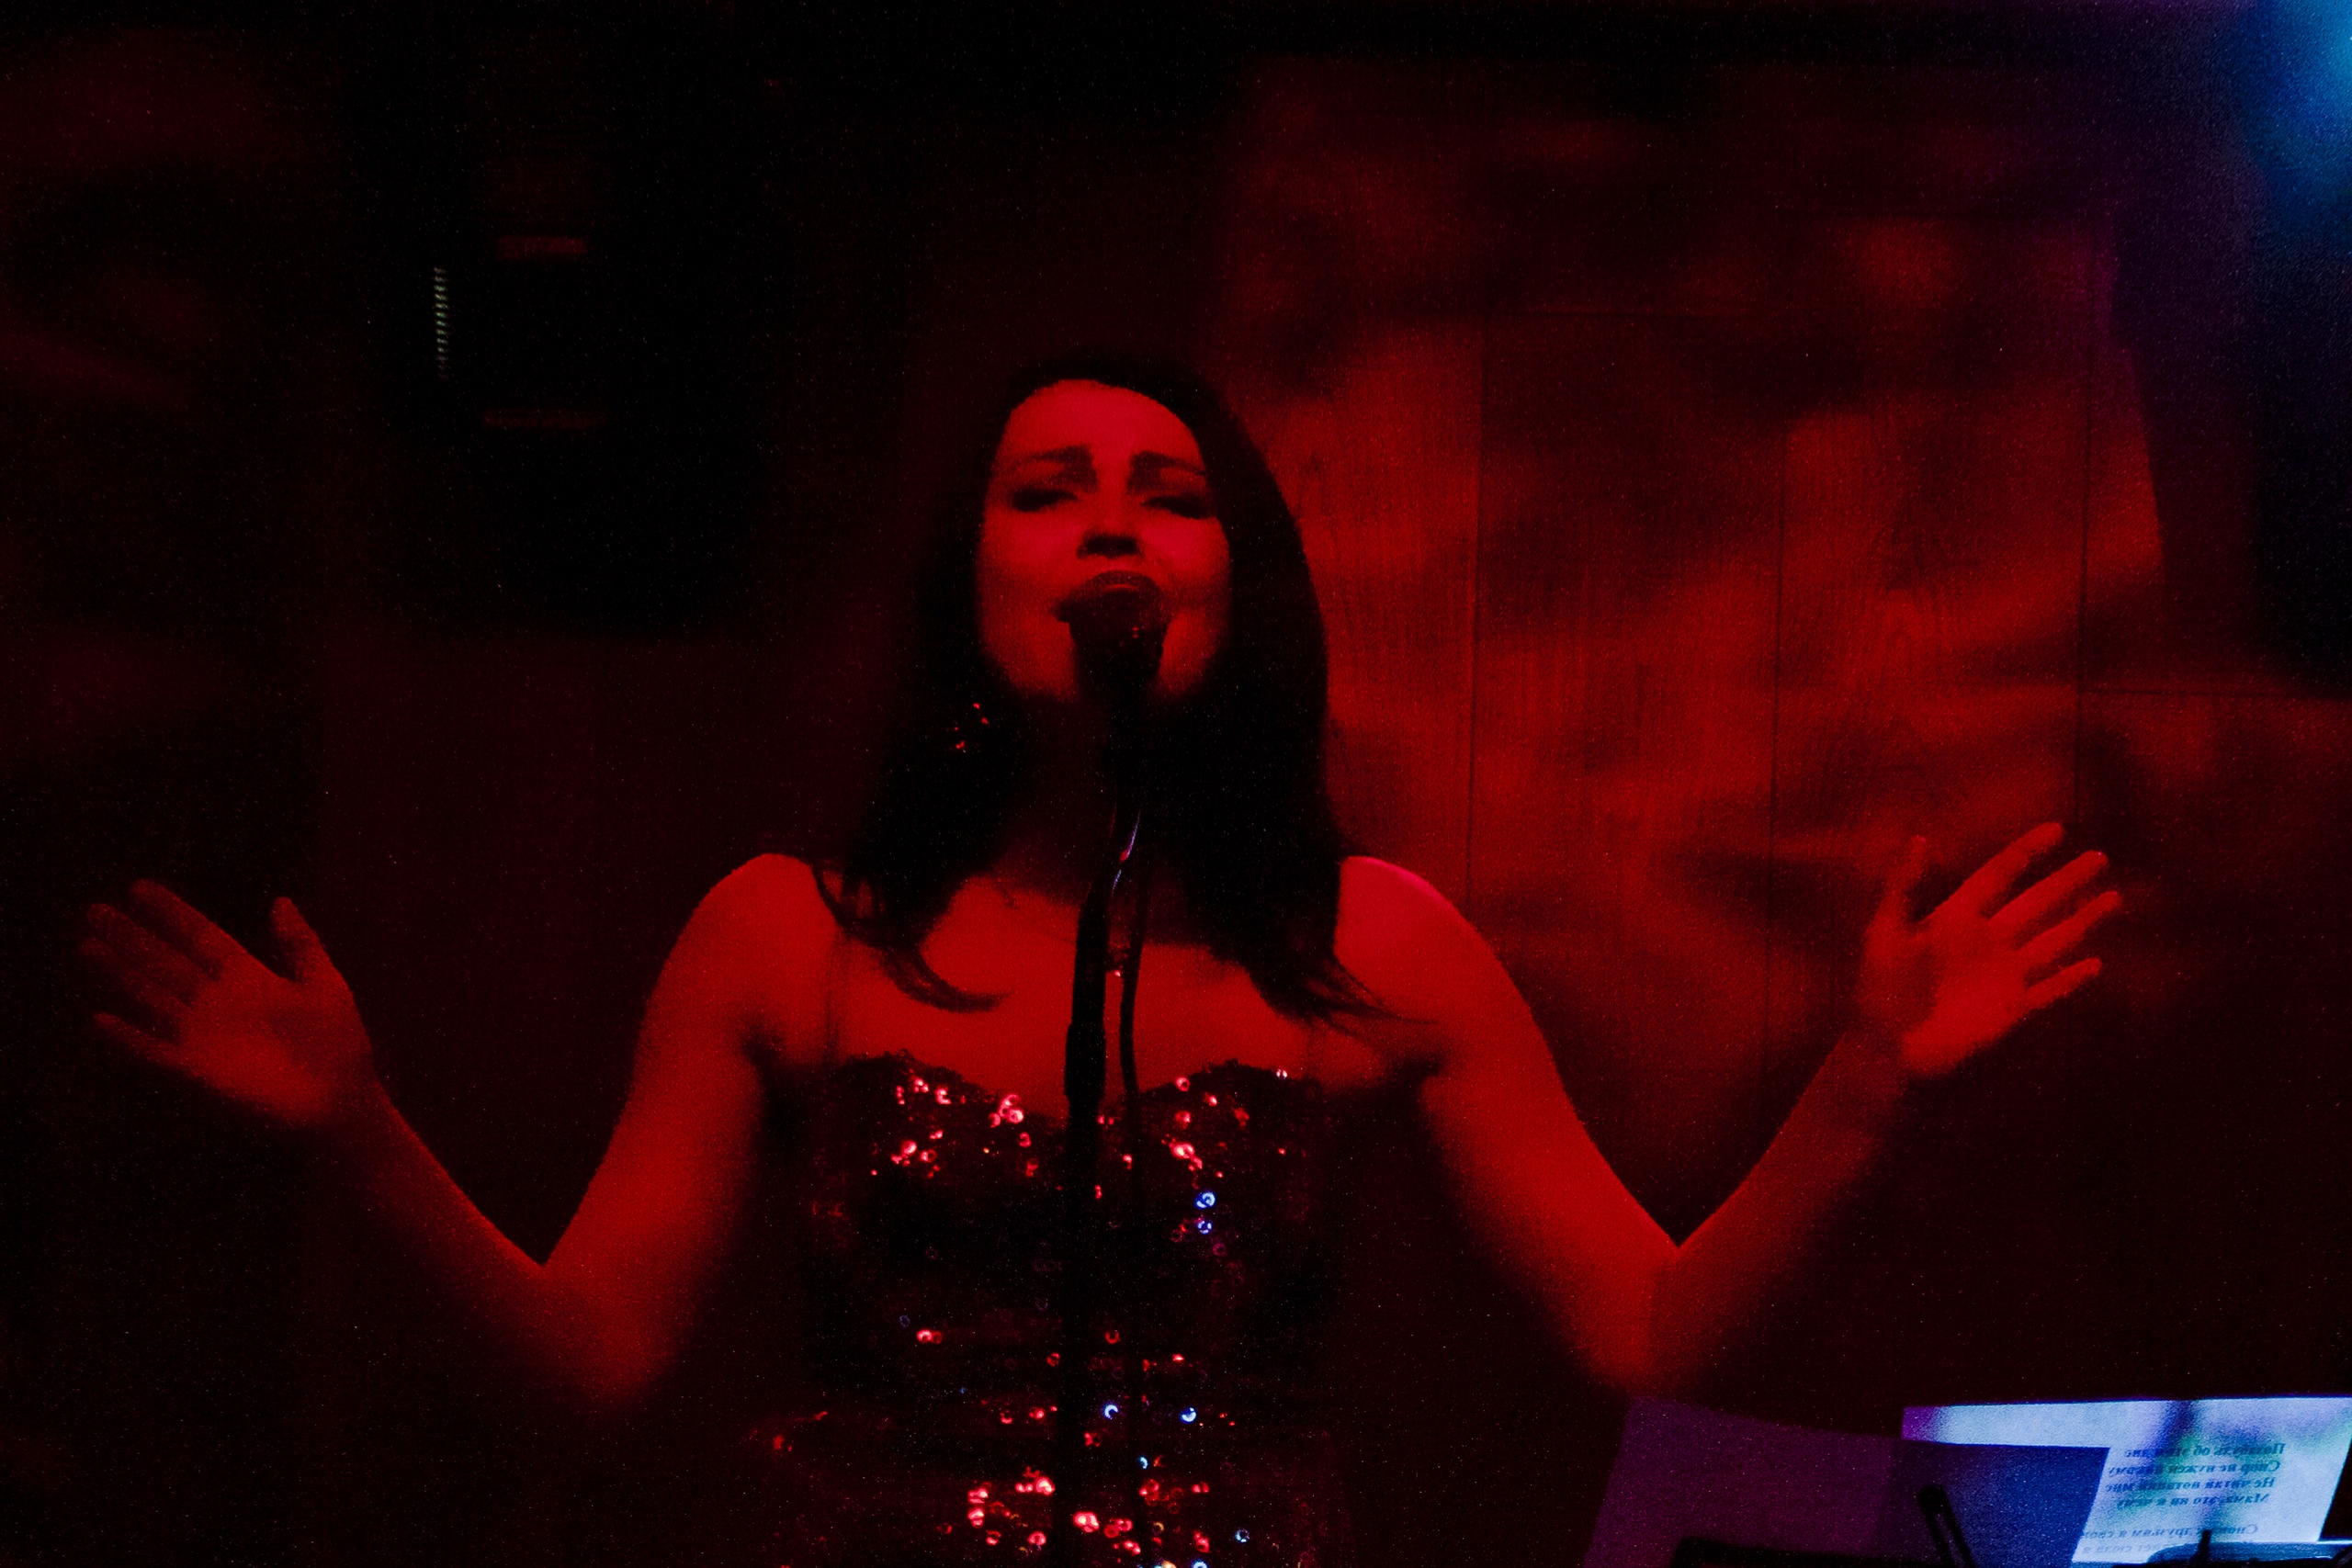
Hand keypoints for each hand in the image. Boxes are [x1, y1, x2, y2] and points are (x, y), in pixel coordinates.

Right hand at [82, 882, 379, 1132]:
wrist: (342, 1104)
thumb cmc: (339, 1047)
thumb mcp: (326, 986)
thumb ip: (300, 945)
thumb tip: (279, 899)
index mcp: (249, 978)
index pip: (202, 938)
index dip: (173, 914)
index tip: (138, 887)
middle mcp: (218, 1003)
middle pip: (166, 963)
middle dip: (131, 938)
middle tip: (94, 911)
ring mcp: (204, 1037)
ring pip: (152, 998)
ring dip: (120, 975)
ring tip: (87, 947)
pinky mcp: (197, 1073)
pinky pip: (154, 1052)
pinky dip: (127, 1039)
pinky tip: (98, 1020)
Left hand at [1857, 822, 2118, 1076]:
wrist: (1889, 1049)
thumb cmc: (1882, 990)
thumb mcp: (1886, 932)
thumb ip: (1904, 886)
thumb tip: (1919, 837)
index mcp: (1956, 919)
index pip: (1998, 876)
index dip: (2025, 853)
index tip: (2057, 829)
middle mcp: (1987, 942)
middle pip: (2035, 903)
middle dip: (2067, 881)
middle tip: (2099, 856)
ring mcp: (2003, 977)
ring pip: (2053, 941)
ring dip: (2082, 921)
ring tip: (2113, 898)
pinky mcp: (2013, 1011)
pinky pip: (2050, 992)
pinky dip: (2073, 980)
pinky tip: (2096, 965)